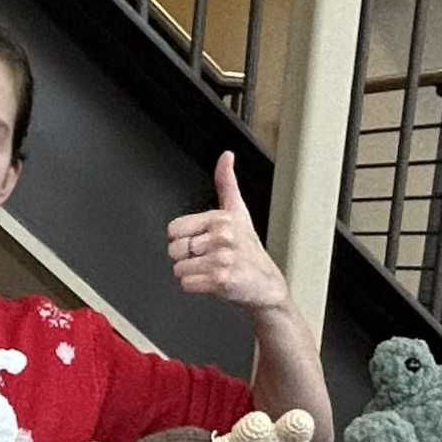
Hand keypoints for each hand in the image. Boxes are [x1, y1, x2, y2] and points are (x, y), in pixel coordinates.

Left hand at [168, 153, 290, 314]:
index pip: (174, 228)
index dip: (181, 238)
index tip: (198, 241)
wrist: (266, 283)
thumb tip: (226, 156)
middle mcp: (221, 237)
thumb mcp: (239, 212)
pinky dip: (194, 286)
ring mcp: (221, 259)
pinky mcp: (220, 280)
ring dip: (190, 273)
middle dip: (185, 257)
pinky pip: (186, 283)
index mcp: (221, 218)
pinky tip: (211, 281)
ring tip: (210, 269)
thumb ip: (226, 183)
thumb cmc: (249, 250)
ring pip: (178, 267)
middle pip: (174, 249)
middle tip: (206, 258)